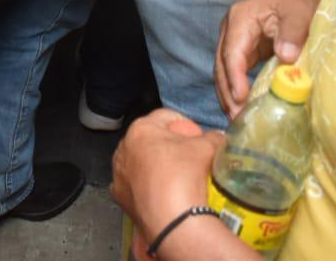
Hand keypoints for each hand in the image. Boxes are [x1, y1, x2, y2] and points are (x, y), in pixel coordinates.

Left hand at [112, 109, 224, 244]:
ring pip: (138, 161)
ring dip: (152, 164)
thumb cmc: (185, 175)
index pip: (166, 116)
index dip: (185, 123)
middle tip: (186, 155)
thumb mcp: (206, 149)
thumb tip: (218, 135)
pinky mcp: (118, 194)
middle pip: (149, 138)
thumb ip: (213, 137)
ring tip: (172, 176)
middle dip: (166, 144)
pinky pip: (132, 184)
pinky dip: (143, 186)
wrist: (173, 219)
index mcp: (141, 129)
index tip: (195, 135)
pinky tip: (157, 192)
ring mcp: (118, 171)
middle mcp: (124, 147)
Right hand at [214, 0, 326, 119]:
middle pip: (222, 64)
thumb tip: (286, 58)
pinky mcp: (245, 49)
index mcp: (240, 18)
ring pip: (225, 70)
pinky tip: (243, 107)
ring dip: (229, 94)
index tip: (241, 98)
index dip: (234, 77)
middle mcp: (232, 29)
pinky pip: (236, 71)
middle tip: (236, 118)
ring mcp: (236, 39)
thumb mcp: (299, 12)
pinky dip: (238, 89)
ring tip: (237, 119)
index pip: (232, 52)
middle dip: (227, 92)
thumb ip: (292, 33)